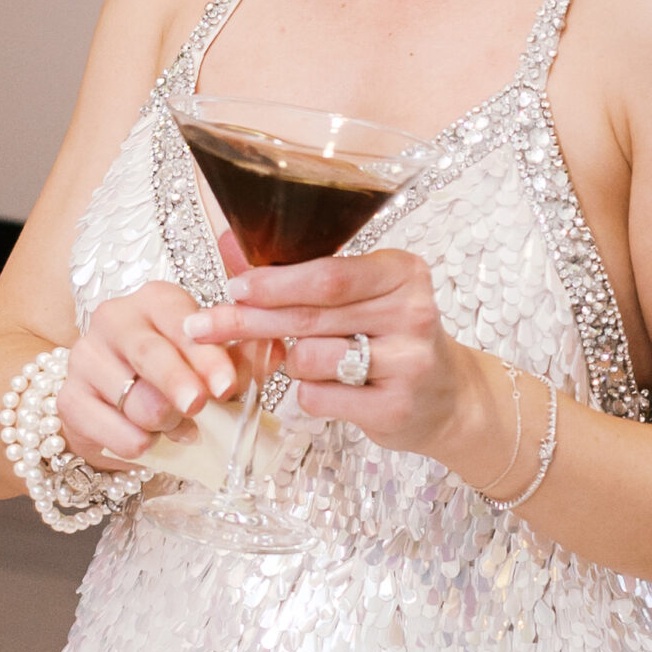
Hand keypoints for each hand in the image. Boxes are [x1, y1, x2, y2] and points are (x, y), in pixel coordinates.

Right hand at [57, 280, 242, 469]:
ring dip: (163, 422)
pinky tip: (148, 441)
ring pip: (132, 397)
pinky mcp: (68, 397)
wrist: (116, 406)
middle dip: (177, 382)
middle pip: (148, 352)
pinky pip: (106, 427)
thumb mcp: (211, 365)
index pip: (181, 323)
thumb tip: (276, 351)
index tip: (226, 386)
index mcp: (156, 301)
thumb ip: (241, 359)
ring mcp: (85, 356)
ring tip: (177, 426)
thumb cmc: (174, 376)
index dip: (206, 356)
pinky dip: (134, 442)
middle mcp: (115, 319)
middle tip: (197, 406)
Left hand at [183, 234, 470, 458]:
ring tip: (316, 361)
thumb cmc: (391, 338)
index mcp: (403, 272)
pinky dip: (309, 394)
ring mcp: (408, 362)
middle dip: (249, 320)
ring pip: (308, 359)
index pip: (328, 274)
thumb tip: (231, 244)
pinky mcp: (395, 407)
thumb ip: (305, 274)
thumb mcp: (363, 295)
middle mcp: (412, 312)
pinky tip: (333, 389)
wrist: (448, 398)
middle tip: (203, 324)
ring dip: (291, 362)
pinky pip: (317, 398)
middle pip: (310, 316)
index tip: (234, 287)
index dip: (274, 282)